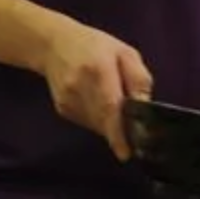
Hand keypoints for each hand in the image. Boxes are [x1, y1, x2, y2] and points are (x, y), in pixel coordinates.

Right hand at [42, 20, 152, 160]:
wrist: (53, 45)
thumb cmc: (96, 46)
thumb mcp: (126, 53)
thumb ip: (138, 78)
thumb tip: (146, 105)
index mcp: (98, 70)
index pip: (109, 107)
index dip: (118, 132)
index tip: (126, 153)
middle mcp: (79, 88)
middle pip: (105, 120)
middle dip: (122, 129)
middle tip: (136, 128)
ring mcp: (67, 100)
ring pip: (97, 125)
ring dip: (112, 124)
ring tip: (117, 106)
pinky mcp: (62, 109)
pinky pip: (88, 123)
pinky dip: (100, 120)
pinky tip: (101, 104)